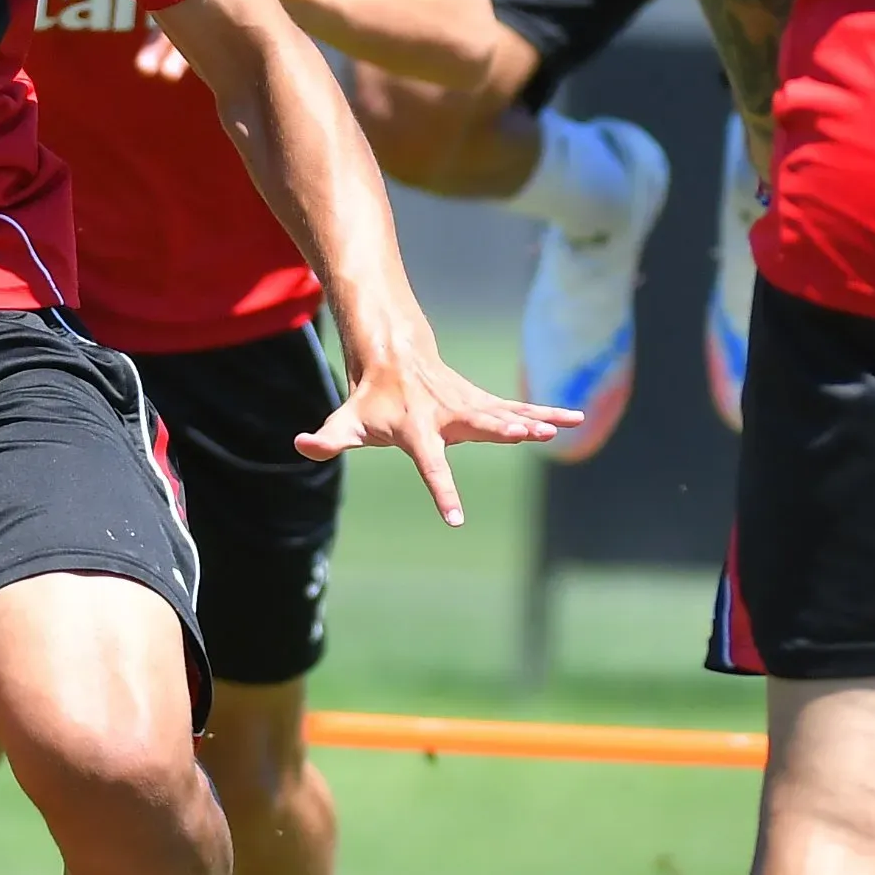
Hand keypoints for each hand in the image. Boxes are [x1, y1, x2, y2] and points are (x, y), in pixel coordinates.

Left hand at [296, 333, 572, 527]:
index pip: (430, 464)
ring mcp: (469, 404)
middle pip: (479, 425)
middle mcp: (448, 413)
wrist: (395, 354)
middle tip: (526, 435)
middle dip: (502, 430)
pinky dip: (545, 411)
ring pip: (505, 412)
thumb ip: (327, 438)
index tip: (455, 519)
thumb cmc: (371, 398)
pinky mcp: (483, 401)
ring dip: (534, 419)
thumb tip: (300, 445)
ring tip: (563, 426)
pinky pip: (518, 407)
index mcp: (418, 428)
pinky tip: (574, 418)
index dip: (441, 491)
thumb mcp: (346, 420)